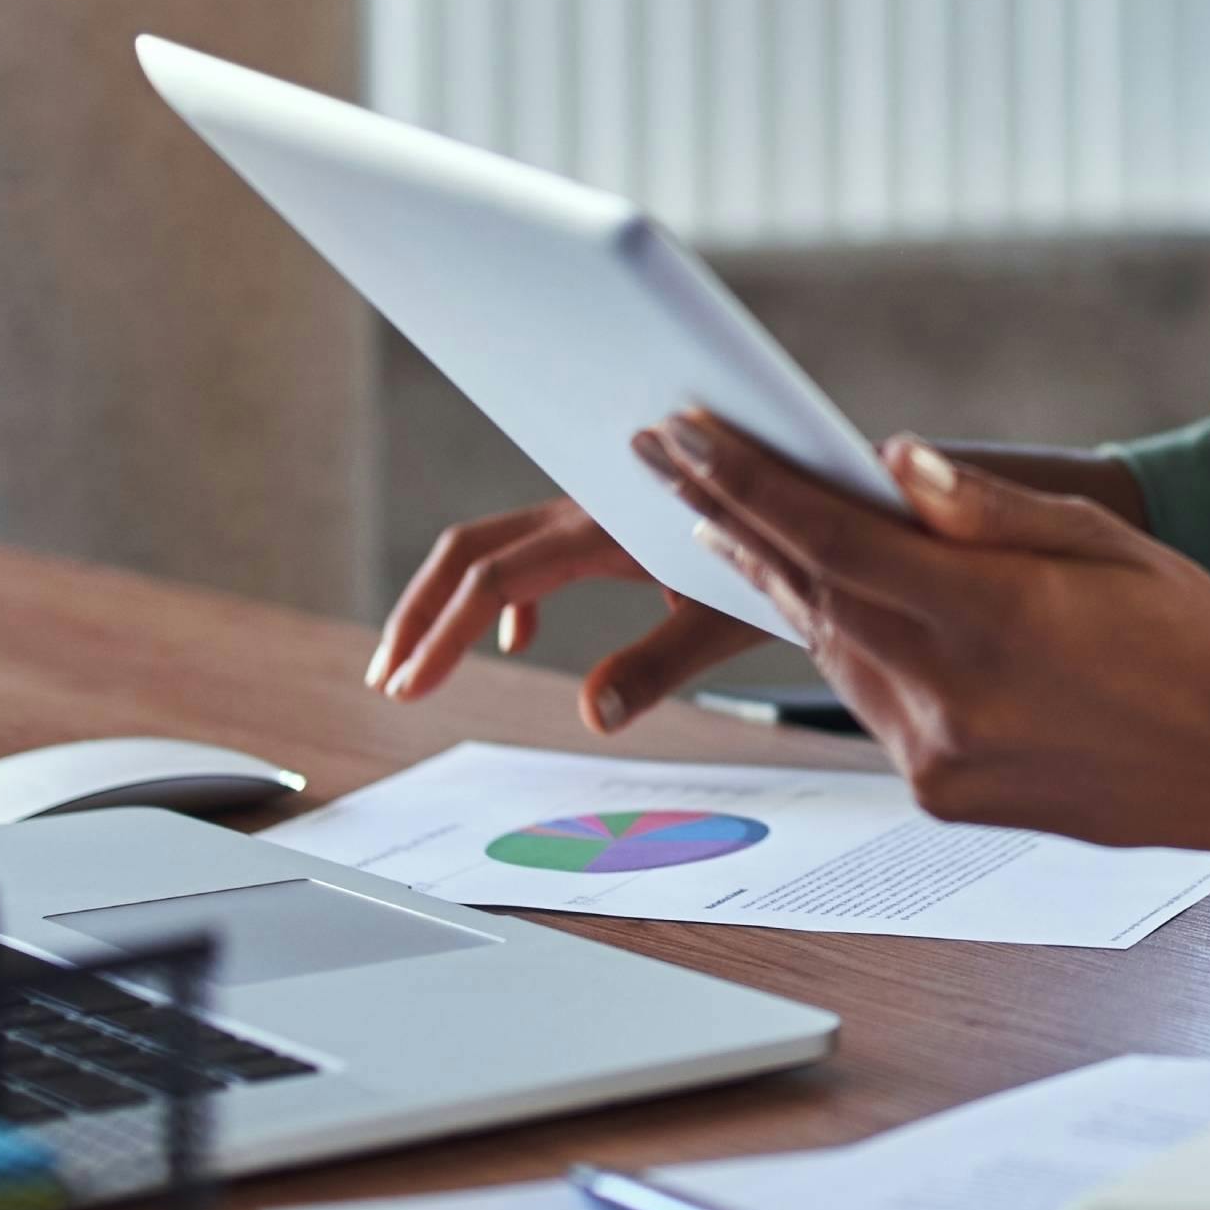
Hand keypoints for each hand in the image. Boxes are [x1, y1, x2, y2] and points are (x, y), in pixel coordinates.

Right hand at [362, 498, 763, 734]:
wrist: (822, 494)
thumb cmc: (792, 551)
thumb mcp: (727, 617)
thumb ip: (659, 664)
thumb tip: (591, 715)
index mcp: (600, 527)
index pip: (493, 580)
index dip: (441, 634)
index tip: (407, 688)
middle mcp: (585, 505)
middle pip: (470, 549)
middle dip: (419, 612)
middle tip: (388, 679)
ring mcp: (593, 506)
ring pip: (496, 545)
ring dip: (450, 601)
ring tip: (423, 663)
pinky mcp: (610, 517)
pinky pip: (534, 548)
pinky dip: (506, 593)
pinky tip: (514, 639)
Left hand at [637, 412, 1209, 854]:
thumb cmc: (1191, 639)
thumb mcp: (1100, 542)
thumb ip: (984, 506)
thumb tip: (890, 460)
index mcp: (987, 614)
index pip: (829, 534)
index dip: (743, 481)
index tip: (681, 434)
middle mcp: (948, 693)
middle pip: (806, 591)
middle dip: (728, 521)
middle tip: (663, 462)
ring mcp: (939, 756)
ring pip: (834, 651)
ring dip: (785, 586)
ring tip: (728, 524)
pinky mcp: (941, 796)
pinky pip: (873, 708)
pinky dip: (851, 651)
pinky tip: (839, 614)